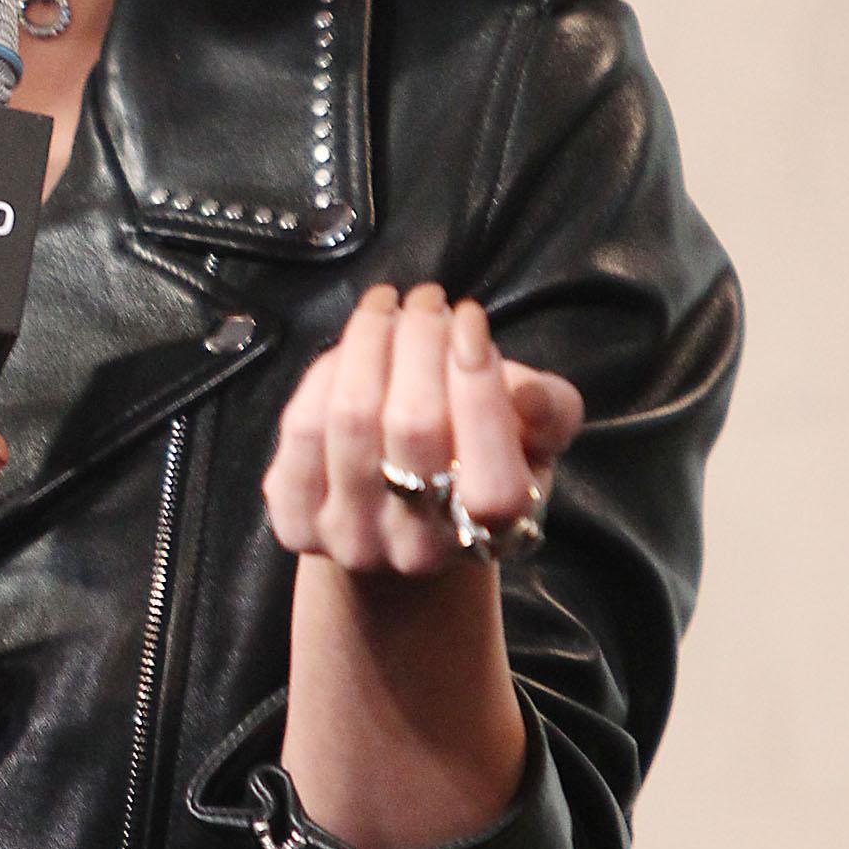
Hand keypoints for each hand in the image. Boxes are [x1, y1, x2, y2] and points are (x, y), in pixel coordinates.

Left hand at [263, 283, 583, 576]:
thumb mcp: (535, 442)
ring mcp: (351, 539)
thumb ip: (552, 414)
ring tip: (386, 306)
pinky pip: (301, 428)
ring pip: (351, 417)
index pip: (491, 466)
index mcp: (490, 534)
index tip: (470, 316)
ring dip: (368, 342)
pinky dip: (326, 373)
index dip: (479, 379)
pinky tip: (350, 349)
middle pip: (415, 424)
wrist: (400, 527)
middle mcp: (418, 549)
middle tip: (428, 299)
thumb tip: (530, 393)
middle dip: (420, 340)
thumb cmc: (478, 466)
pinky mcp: (297, 521)